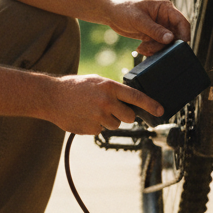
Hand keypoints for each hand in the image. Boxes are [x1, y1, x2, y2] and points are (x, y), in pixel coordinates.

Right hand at [47, 74, 162, 135]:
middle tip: (112, 109)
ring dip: (108, 120)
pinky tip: (85, 117)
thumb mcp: (96, 82)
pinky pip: (101, 130)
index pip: (136, 97)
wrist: (52, 97)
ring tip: (92, 110)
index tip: (160, 110)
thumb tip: (130, 100)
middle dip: (125, 115)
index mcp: (109, 87)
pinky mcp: (92, 129)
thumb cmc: (74, 87)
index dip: (150, 105)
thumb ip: (113, 90)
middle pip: (129, 117)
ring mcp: (99, 117)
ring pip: (115, 125)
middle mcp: (106, 102)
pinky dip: (95, 126)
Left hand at [106, 0, 190, 56]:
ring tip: (142, 49)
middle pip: (175, 36)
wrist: (110, 12)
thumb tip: (170, 39)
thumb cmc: (124, 9)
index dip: (184, 34)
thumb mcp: (139, 20)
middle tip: (152, 49)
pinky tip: (140, 48)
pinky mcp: (152, 35)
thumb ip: (154, 30)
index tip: (181, 47)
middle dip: (165, 45)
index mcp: (165, 8)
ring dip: (156, 49)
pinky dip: (151, 50)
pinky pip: (157, 46)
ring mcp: (159, 27)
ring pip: (166, 44)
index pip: (182, 22)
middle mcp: (165, 18)